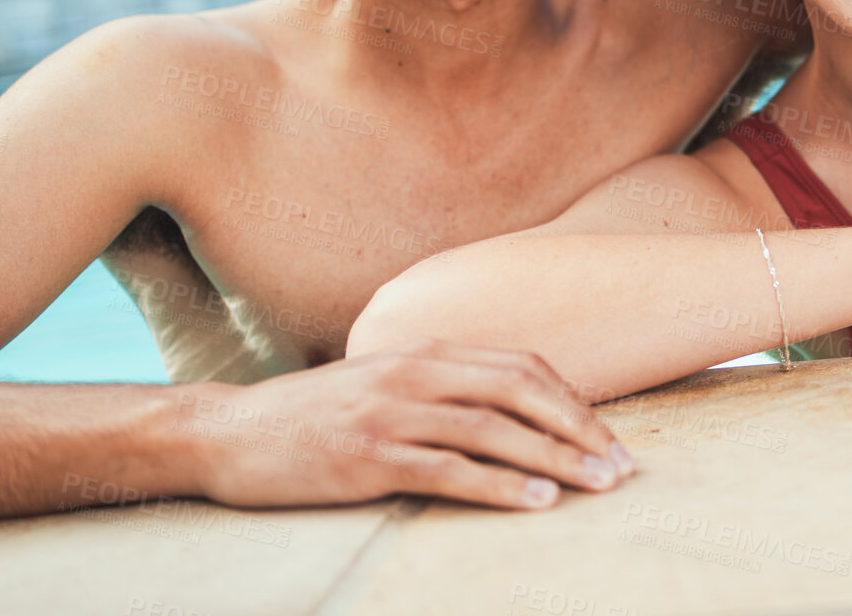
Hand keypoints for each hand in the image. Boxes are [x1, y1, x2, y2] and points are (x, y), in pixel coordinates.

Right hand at [182, 340, 631, 510]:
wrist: (228, 431)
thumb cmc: (316, 414)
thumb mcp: (385, 382)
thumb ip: (442, 386)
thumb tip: (512, 411)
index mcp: (427, 351)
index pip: (522, 367)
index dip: (574, 401)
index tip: (608, 436)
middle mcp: (416, 372)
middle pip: (520, 392)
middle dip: (580, 428)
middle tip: (622, 465)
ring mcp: (392, 413)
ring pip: (494, 430)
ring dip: (555, 458)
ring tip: (597, 484)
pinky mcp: (367, 456)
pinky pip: (449, 470)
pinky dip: (499, 485)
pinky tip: (536, 500)